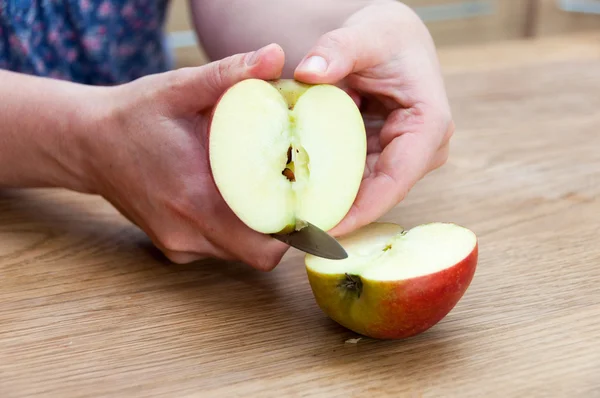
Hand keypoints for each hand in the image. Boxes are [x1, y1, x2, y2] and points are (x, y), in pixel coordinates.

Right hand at [82, 44, 290, 269]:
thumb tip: (276, 56)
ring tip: (267, 192)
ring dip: (259, 230)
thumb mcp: (179, 88)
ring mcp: (178, 245)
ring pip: (240, 253)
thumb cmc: (133, 116)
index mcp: (196, 199)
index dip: (297, 230)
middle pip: (259, 254)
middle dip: (284, 230)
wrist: (86, 144)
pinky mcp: (173, 248)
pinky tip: (232, 199)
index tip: (311, 202)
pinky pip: (218, 248)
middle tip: (294, 194)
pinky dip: (234, 231)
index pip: (266, 242)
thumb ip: (229, 73)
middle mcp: (188, 232)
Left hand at [294, 2, 453, 235]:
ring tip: (291, 222)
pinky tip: (297, 197)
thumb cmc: (385, 36)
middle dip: (339, 215)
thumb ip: (338, 49)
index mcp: (429, 125)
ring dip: (329, 205)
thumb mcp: (365, 34)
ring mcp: (402, 157)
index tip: (324, 229)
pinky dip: (327, 186)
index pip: (395, 181)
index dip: (360, 211)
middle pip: (377, 195)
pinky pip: (352, 180)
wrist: (388, 40)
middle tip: (297, 233)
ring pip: (363, 193)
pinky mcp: (382, 158)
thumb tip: (307, 73)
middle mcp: (421, 150)